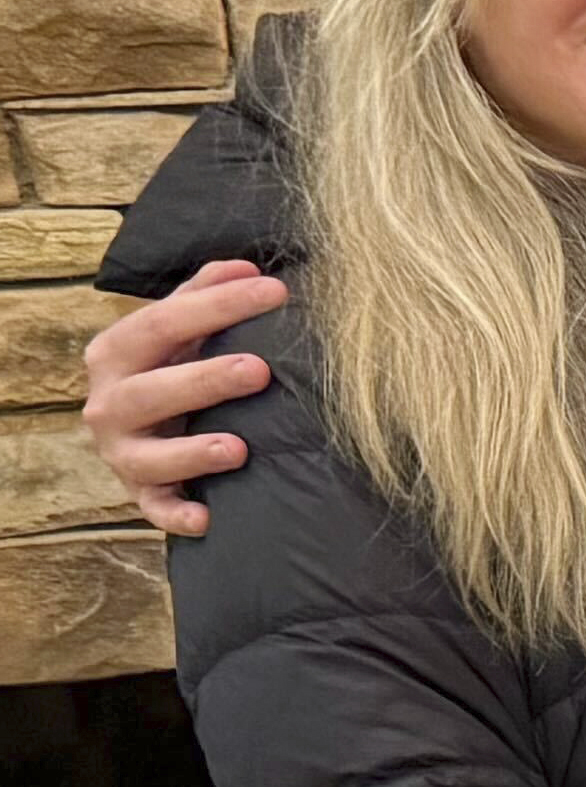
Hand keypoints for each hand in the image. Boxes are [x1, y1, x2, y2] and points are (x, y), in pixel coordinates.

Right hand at [81, 259, 288, 538]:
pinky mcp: (139, 494)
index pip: (162, 322)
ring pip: (148, 457)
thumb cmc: (170, 366)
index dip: (217, 306)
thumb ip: (204, 294)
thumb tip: (245, 266)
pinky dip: (177, 516)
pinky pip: (154, 510)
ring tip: (238, 449)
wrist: (142, 425)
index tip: (275, 291)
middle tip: (260, 369)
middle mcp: (109, 403)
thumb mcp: (178, 329)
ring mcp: (121, 452)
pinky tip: (208, 520)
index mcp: (116, 352)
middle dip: (204, 380)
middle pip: (149, 391)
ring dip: (191, 453)